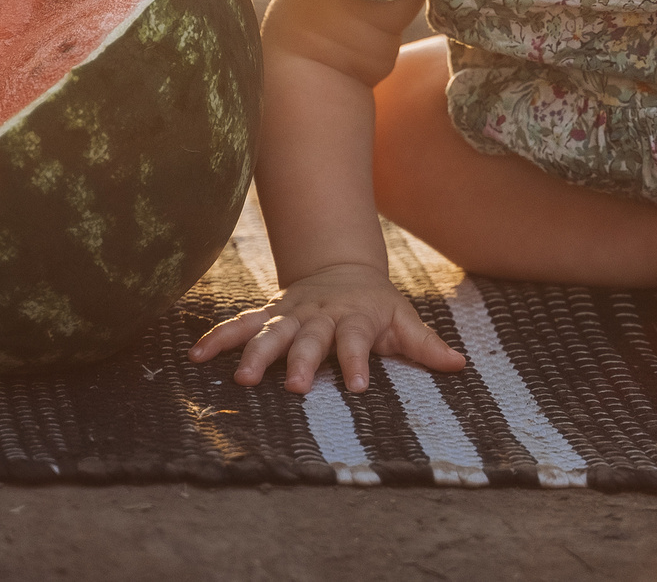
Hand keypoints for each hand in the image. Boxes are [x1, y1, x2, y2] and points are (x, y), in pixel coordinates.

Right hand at [190, 262, 465, 393]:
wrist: (341, 269)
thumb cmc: (376, 305)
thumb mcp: (404, 319)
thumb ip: (425, 345)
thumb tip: (460, 365)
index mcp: (355, 318)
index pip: (358, 340)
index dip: (358, 360)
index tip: (358, 385)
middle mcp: (320, 315)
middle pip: (309, 338)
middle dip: (300, 360)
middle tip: (292, 386)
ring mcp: (290, 313)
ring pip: (270, 331)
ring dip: (254, 352)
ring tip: (241, 377)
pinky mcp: (268, 314)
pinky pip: (240, 324)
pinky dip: (218, 337)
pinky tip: (196, 355)